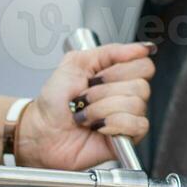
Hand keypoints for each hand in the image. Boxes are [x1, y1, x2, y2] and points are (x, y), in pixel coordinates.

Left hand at [15, 42, 156, 170]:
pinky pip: (137, 125)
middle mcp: (126, 95)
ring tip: (86, 113)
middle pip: (141, 85)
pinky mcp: (127, 139)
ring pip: (135, 104)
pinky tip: (98, 126)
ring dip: (102, 108)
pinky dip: (112, 124)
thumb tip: (143, 48)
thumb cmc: (54, 101)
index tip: (99, 75)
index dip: (122, 68)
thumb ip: (111, 51)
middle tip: (86, 97)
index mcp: (117, 75)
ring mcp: (128, 117)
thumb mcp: (77, 62)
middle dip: (104, 91)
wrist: (42, 131)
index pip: (144, 65)